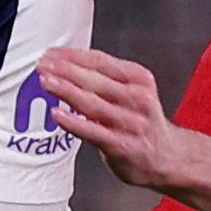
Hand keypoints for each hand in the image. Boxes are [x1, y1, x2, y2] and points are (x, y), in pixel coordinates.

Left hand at [35, 46, 208, 193]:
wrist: (167, 157)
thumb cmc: (142, 123)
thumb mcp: (133, 91)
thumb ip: (104, 78)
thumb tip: (64, 64)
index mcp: (139, 79)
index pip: (101, 61)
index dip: (73, 56)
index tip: (51, 53)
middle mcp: (137, 98)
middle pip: (95, 80)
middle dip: (65, 70)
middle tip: (43, 65)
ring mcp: (130, 123)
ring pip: (93, 103)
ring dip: (67, 91)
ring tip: (47, 82)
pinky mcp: (122, 146)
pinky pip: (93, 132)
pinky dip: (74, 122)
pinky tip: (58, 114)